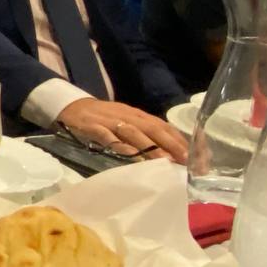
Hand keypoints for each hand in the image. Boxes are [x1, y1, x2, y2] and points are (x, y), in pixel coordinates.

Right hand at [57, 98, 187, 163]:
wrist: (71, 106)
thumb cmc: (103, 117)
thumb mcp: (127, 121)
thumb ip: (146, 133)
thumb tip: (172, 151)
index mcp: (137, 115)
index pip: (162, 125)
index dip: (179, 139)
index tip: (195, 155)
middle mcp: (127, 116)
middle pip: (152, 128)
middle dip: (170, 144)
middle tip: (185, 160)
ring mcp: (109, 121)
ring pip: (133, 132)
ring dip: (150, 146)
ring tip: (164, 160)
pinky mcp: (92, 126)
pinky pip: (107, 135)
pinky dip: (119, 144)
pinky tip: (129, 154)